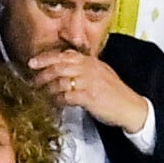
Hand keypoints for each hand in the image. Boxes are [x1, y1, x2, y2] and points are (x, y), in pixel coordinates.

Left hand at [29, 50, 147, 133]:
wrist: (131, 108)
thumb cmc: (115, 94)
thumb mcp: (100, 75)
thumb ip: (84, 70)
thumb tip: (65, 69)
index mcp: (91, 62)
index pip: (64, 55)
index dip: (46, 57)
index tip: (33, 62)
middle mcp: (89, 69)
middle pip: (59, 66)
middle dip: (42, 73)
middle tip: (32, 80)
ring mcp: (90, 82)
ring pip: (61, 80)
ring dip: (47, 88)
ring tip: (40, 94)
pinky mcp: (90, 97)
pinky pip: (67, 96)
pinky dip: (57, 99)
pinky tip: (54, 103)